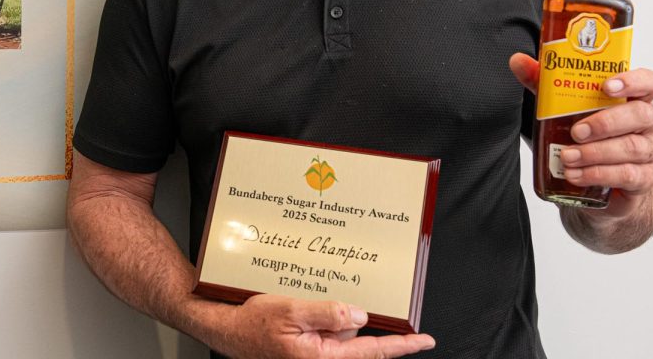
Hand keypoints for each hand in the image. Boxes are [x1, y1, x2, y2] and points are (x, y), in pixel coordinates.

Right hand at [215, 294, 434, 358]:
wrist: (227, 330)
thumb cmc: (252, 324)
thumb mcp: (290, 312)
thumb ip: (328, 313)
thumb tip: (360, 315)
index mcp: (323, 357)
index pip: (372, 351)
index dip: (402, 346)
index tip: (426, 340)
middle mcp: (323, 358)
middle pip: (357, 338)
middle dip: (357, 318)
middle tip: (348, 300)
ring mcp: (316, 353)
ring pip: (341, 331)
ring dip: (335, 315)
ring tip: (305, 301)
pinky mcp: (308, 346)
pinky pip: (327, 329)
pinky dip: (323, 316)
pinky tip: (302, 304)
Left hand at [509, 54, 652, 215]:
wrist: (604, 180)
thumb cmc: (590, 133)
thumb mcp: (566, 105)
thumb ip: (545, 83)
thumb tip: (519, 61)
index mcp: (635, 98)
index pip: (649, 82)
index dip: (632, 81)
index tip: (607, 86)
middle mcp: (649, 123)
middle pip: (641, 115)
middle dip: (606, 123)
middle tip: (576, 131)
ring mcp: (650, 151)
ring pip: (632, 148)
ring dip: (595, 152)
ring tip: (567, 156)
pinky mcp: (643, 178)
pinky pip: (626, 175)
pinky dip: (597, 174)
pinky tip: (576, 174)